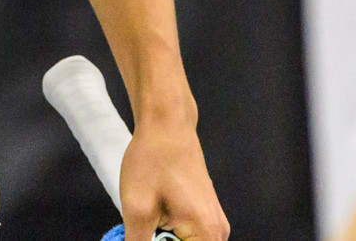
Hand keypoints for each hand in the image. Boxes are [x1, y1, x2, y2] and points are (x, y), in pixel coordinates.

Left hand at [117, 96, 230, 240]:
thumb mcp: (138, 208)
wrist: (166, 125)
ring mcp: (214, 225)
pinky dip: (167, 237)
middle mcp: (218, 234)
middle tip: (141, 229)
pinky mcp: (206, 216)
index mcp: (206, 236)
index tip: (144, 235)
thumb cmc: (152, 161)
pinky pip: (187, 238)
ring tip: (145, 225)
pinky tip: (151, 223)